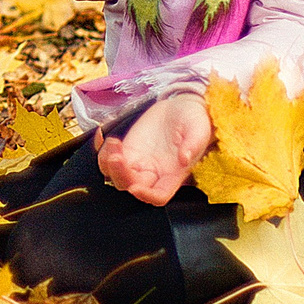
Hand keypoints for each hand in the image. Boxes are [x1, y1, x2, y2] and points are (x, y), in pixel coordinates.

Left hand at [97, 91, 213, 205]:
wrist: (182, 107)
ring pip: (117, 176)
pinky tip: (111, 141)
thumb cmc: (194, 121)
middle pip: (132, 186)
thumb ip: (194, 143)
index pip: (159, 196)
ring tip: (114, 145)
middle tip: (116, 157)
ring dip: (109, 166)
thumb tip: (185, 158)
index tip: (135, 187)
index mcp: (174, 175)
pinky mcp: (128, 150)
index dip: (146, 196)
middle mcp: (154, 173)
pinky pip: (110, 160)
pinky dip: (104, 155)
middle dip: (121, 176)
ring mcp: (139, 162)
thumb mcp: (199, 128)